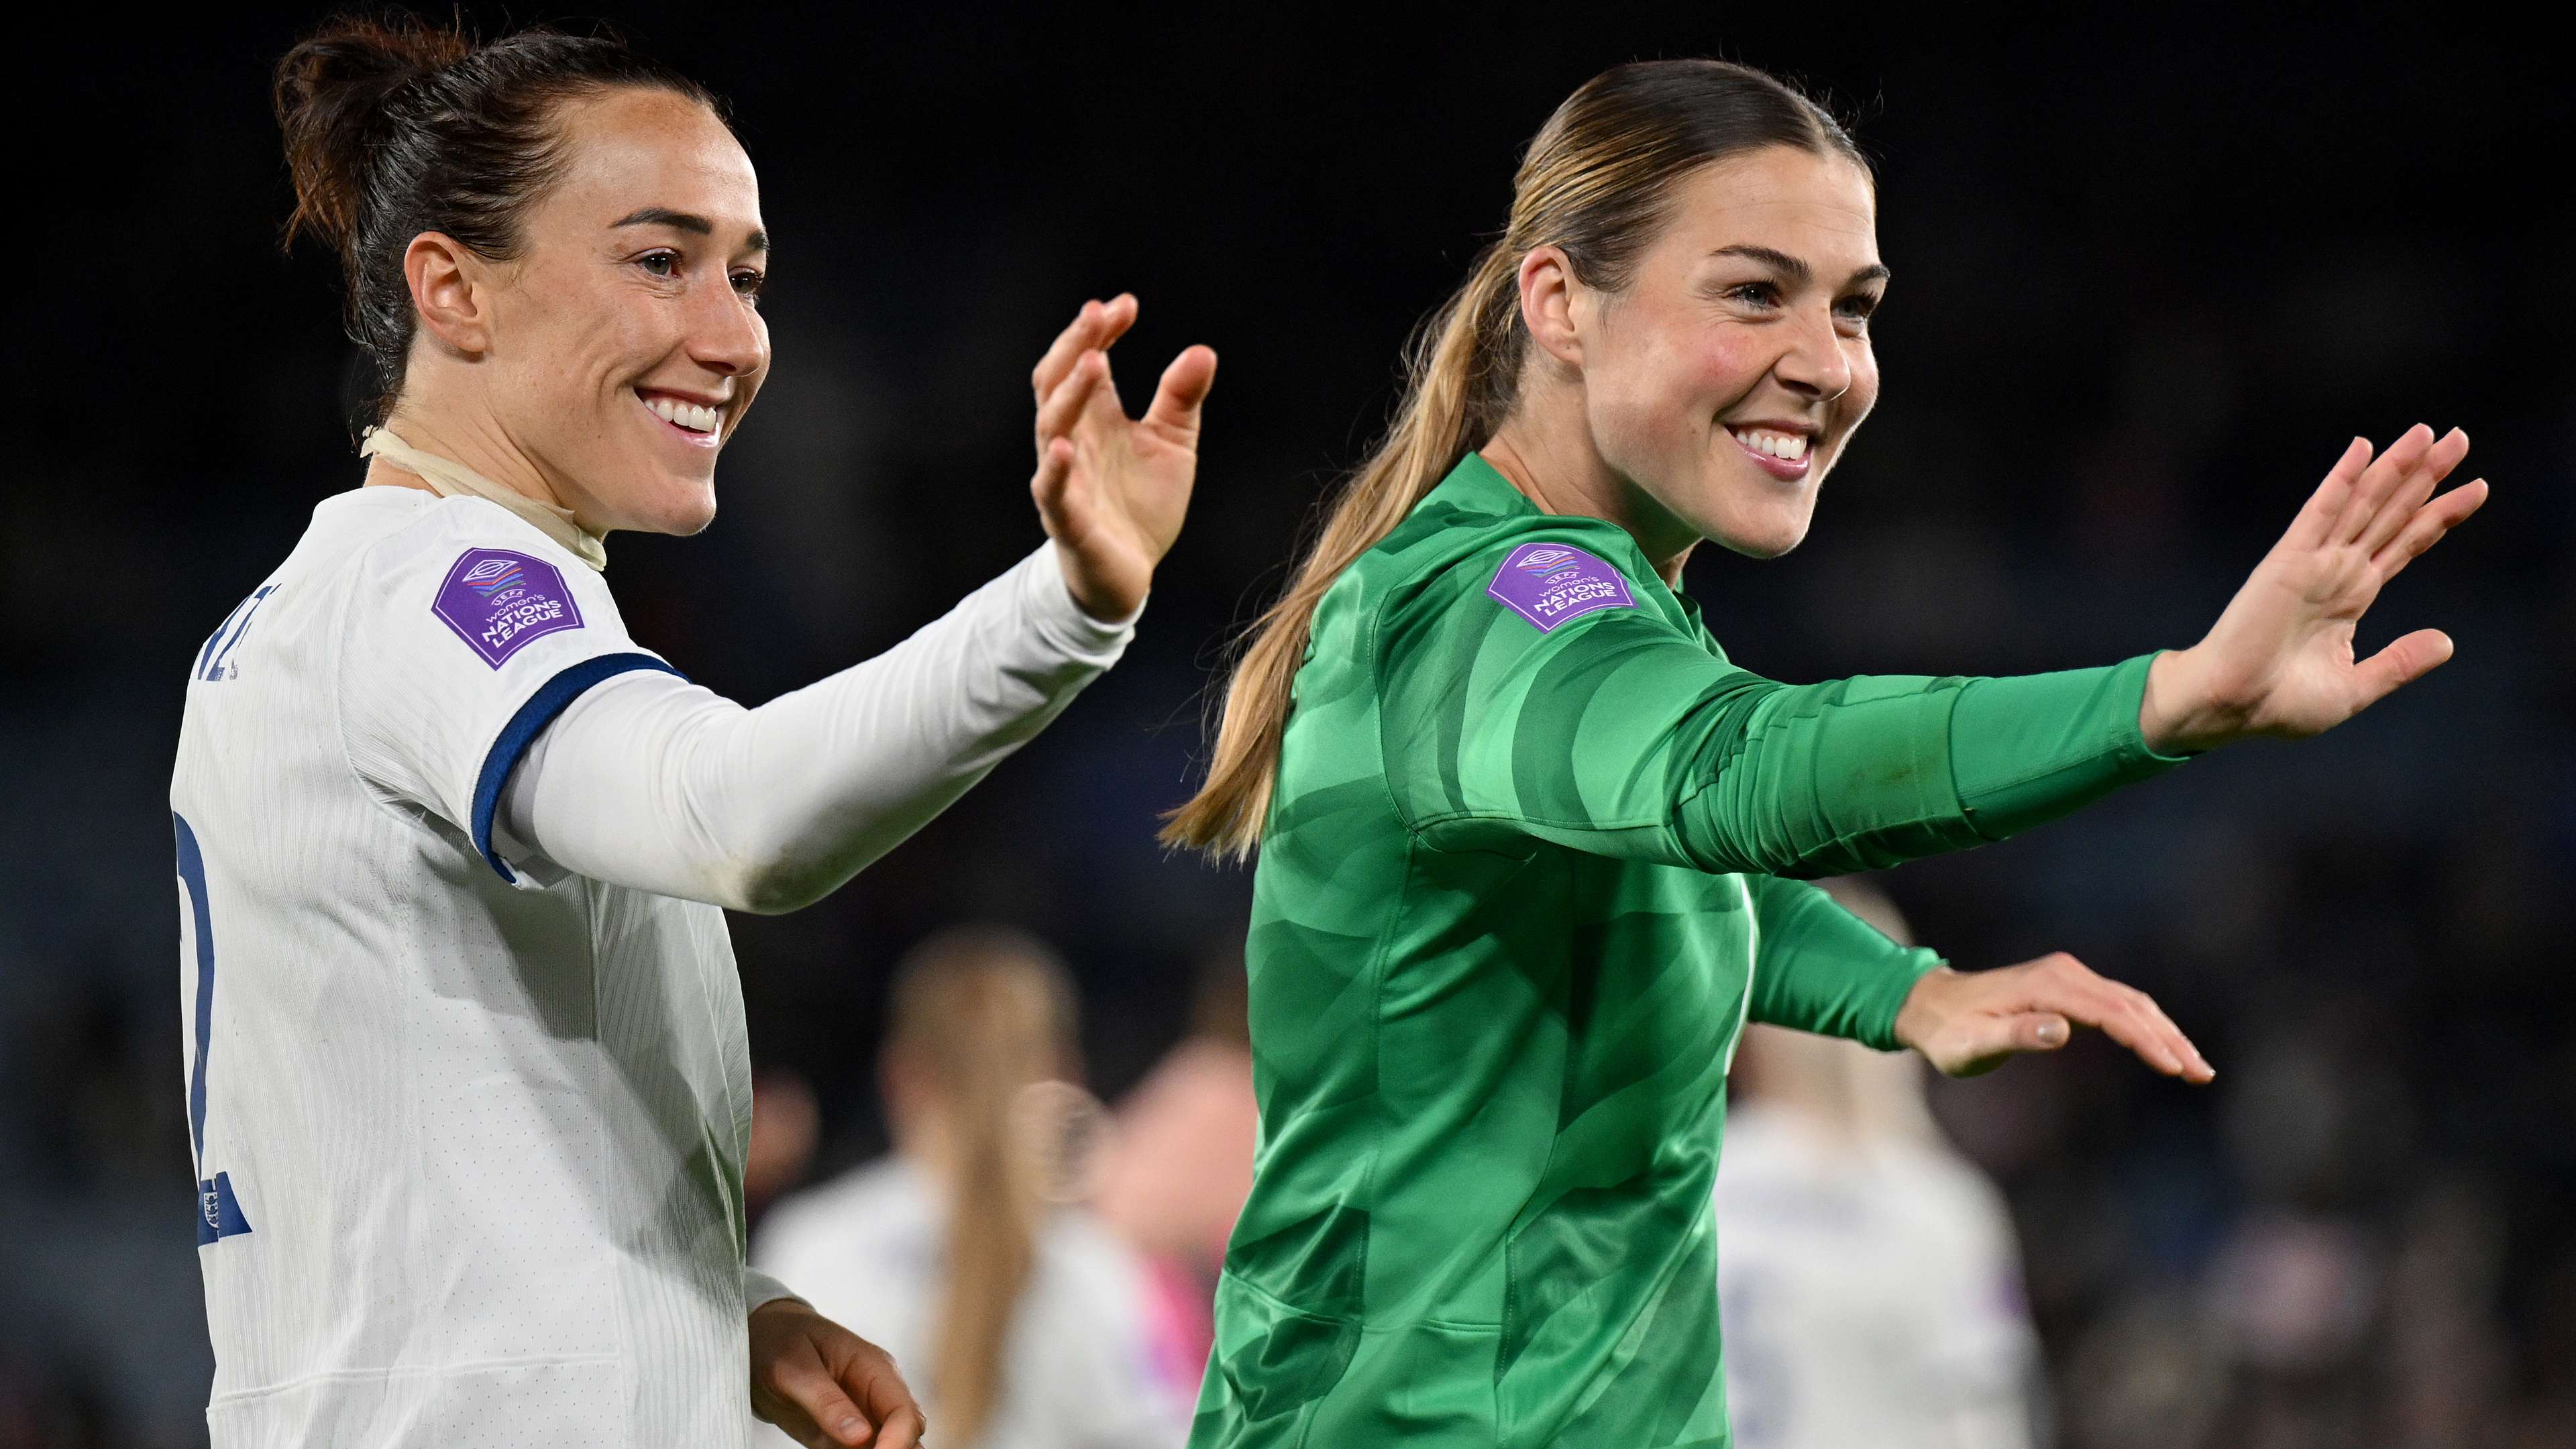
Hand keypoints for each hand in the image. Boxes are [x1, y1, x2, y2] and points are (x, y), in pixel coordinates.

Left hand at [749, 1298, 924, 1448]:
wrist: (762, 1340)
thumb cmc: (781, 1341)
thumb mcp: (795, 1368)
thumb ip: (826, 1401)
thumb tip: (861, 1437)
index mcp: (875, 1368)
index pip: (903, 1411)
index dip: (898, 1440)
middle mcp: (876, 1394)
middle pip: (907, 1433)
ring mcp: (863, 1415)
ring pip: (889, 1445)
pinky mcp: (844, 1435)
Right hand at [1028, 294, 1218, 621]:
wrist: (1129, 575)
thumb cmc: (1142, 505)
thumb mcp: (1173, 444)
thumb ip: (1180, 399)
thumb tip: (1202, 351)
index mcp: (1094, 417)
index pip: (1085, 360)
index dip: (1100, 331)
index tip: (1126, 305)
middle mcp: (1072, 439)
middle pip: (1057, 381)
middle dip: (1075, 345)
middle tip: (1098, 313)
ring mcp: (1065, 478)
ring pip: (1051, 427)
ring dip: (1070, 393)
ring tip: (1093, 361)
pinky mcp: (1066, 519)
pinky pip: (1052, 490)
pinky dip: (1056, 469)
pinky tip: (1065, 447)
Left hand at [1893, 953, 2213, 1082]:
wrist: (1930, 1007)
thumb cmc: (1949, 1033)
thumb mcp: (1974, 1043)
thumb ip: (2017, 1036)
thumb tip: (2062, 1030)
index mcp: (2047, 987)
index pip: (2112, 1014)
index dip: (2147, 1042)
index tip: (2174, 1069)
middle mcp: (2065, 974)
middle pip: (2132, 1006)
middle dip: (2170, 1040)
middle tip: (2202, 1075)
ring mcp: (2069, 977)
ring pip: (2132, 1003)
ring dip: (2166, 1033)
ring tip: (2195, 1068)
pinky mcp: (2070, 986)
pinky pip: (2120, 1004)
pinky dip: (2148, 1025)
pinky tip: (2165, 1047)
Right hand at [2140, 424, 2486, 752]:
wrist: (2231, 708)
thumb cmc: (2280, 705)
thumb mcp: (2355, 687)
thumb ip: (2400, 662)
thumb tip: (2448, 642)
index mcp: (2352, 598)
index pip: (2405, 544)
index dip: (2440, 516)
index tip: (2477, 488)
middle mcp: (2337, 572)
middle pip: (2392, 514)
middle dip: (2426, 477)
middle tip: (2459, 438)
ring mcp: (2314, 563)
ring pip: (2364, 505)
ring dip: (2395, 468)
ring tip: (2429, 433)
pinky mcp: (2289, 561)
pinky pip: (2320, 512)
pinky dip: (2342, 479)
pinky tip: (2363, 449)